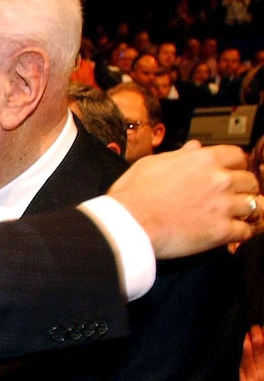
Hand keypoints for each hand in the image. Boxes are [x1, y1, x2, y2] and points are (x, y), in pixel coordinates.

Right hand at [107, 140, 262, 258]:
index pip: (237, 156)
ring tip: (235, 216)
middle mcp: (219, 179)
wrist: (129, 223)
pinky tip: (233, 233)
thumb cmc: (133, 194)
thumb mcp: (152, 163)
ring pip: (254, 205)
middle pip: (250, 181)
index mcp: (203, 159)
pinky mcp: (222, 231)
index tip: (230, 173)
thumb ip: (179, 155)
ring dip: (245, 211)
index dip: (235, 166)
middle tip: (232, 197)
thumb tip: (194, 147)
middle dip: (243, 189)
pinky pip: (246, 231)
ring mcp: (223, 205)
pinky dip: (242, 232)